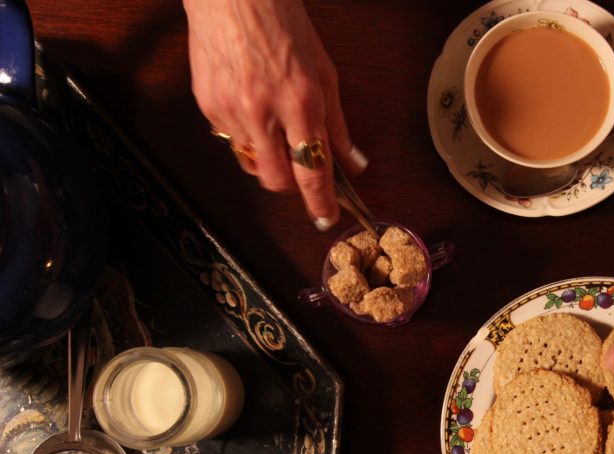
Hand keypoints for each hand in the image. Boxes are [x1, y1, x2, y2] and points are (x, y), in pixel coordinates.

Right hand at [183, 0, 366, 229]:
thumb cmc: (282, 24)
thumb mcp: (324, 72)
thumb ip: (338, 124)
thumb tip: (354, 163)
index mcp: (299, 100)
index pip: (311, 170)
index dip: (320, 201)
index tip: (326, 217)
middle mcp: (262, 111)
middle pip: (276, 181)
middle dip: (291, 187)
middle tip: (301, 173)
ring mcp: (230, 110)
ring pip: (252, 165)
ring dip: (269, 162)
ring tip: (275, 132)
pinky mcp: (207, 106)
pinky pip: (231, 141)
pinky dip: (246, 138)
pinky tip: (252, 110)